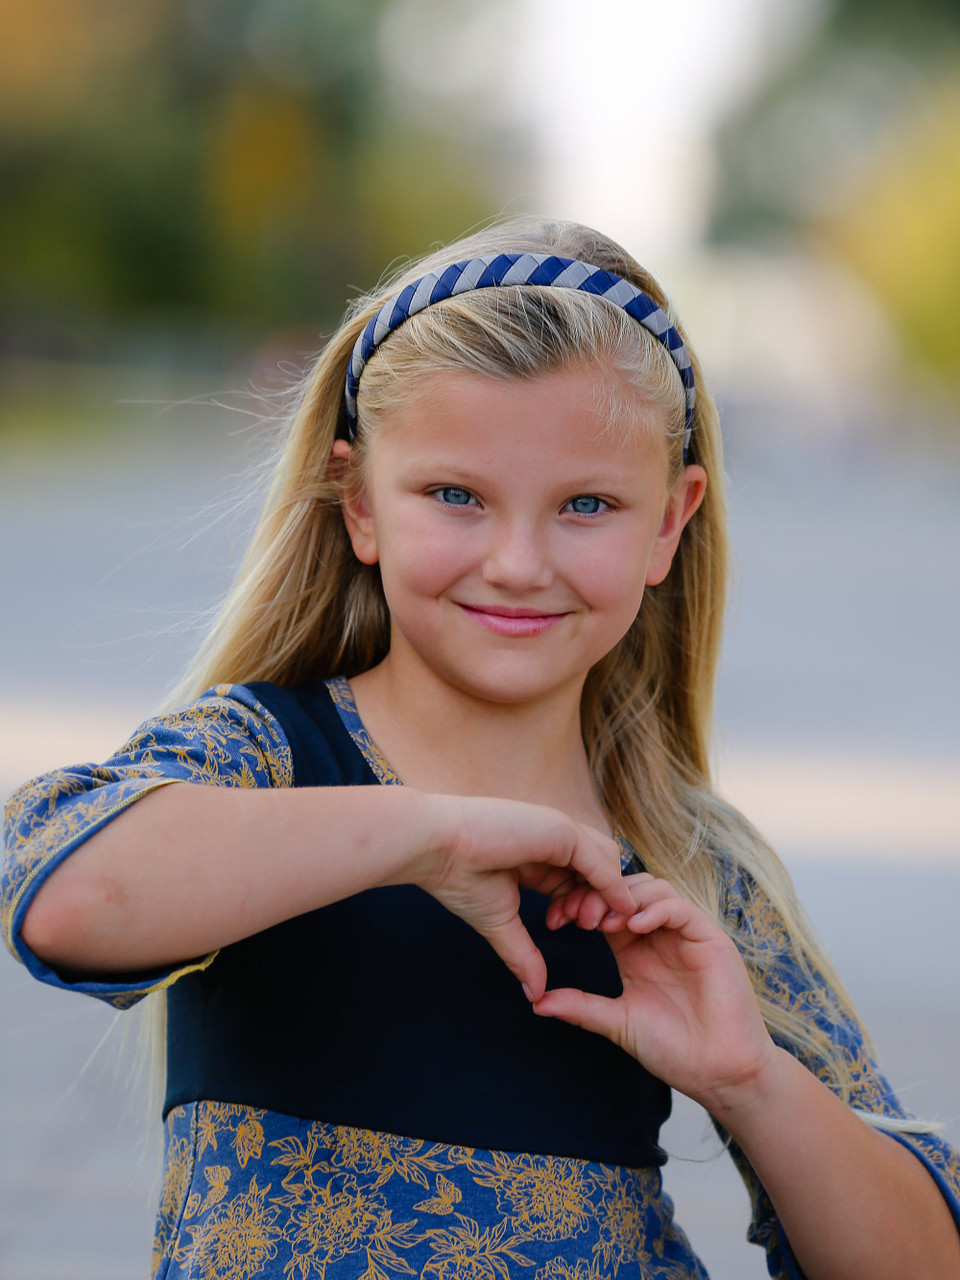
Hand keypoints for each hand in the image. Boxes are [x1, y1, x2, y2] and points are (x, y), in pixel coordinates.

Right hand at [414, 794, 636, 1002]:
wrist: (437, 849)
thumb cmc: (459, 878)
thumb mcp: (500, 923)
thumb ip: (523, 954)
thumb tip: (535, 995)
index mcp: (537, 855)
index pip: (576, 878)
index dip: (578, 904)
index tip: (561, 927)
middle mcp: (552, 839)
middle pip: (597, 869)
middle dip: (598, 901)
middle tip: (585, 927)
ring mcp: (558, 830)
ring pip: (605, 861)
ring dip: (606, 895)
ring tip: (588, 922)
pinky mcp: (561, 829)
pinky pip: (599, 859)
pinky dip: (611, 884)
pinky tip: (614, 906)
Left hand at [534, 873, 777, 1109]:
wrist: (718, 1073)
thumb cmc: (673, 1049)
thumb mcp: (618, 1021)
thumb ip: (581, 1007)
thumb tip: (536, 1002)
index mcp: (634, 948)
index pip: (603, 907)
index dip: (578, 905)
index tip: (555, 920)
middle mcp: (658, 934)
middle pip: (625, 889)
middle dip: (595, 894)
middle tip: (575, 915)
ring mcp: (685, 934)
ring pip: (653, 889)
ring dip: (624, 898)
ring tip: (603, 923)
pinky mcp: (710, 939)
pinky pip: (681, 909)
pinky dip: (656, 909)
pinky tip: (634, 927)